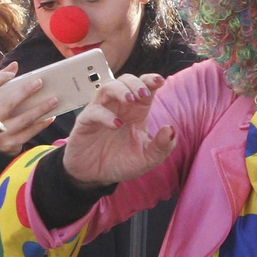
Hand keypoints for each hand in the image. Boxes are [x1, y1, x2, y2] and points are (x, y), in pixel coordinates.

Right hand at [0, 62, 59, 156]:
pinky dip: (41, 124)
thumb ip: (1, 81)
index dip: (0, 79)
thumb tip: (14, 65)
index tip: (12, 74)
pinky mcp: (10, 144)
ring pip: (23, 119)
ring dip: (41, 109)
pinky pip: (29, 133)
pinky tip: (51, 116)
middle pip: (9, 103)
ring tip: (54, 100)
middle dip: (25, 91)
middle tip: (40, 82)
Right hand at [61, 74, 175, 187]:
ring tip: (130, 100)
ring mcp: (101, 112)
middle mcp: (118, 107)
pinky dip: (105, 114)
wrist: (95, 177)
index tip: (160, 81)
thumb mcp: (147, 159)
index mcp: (136, 112)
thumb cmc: (121, 162)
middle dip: (136, 83)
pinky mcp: (85, 122)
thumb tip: (171, 129)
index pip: (144, 87)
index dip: (151, 80)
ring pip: (107, 87)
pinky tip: (116, 124)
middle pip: (125, 80)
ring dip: (120, 90)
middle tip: (144, 95)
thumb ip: (162, 146)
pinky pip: (93, 111)